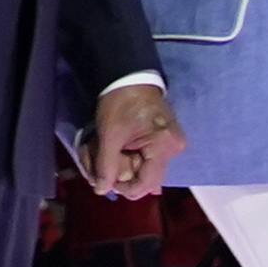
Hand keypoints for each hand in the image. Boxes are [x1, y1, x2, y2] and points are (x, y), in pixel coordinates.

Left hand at [87, 82, 182, 199]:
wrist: (130, 76)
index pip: (144, 185)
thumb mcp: (109, 134)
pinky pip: (142, 158)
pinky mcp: (161, 141)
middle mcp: (172, 151)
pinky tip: (109, 147)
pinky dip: (124, 156)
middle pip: (142, 178)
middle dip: (116, 173)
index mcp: (163, 148)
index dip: (121, 187)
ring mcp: (168, 146)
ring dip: (116, 164)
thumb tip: (101, 190)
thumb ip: (105, 165)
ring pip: (139, 169)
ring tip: (97, 148)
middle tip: (95, 159)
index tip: (102, 177)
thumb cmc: (120, 102)